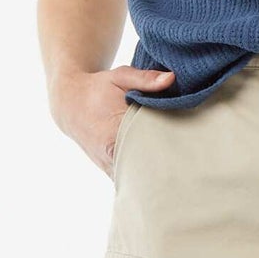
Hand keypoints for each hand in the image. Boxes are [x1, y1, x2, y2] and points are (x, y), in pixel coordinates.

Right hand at [50, 64, 176, 176]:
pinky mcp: (110, 170)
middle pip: (146, 169)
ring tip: (177, 170)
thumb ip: (146, 79)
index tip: (186, 147)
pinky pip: (130, 181)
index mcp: (114, 134)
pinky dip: (144, 178)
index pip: (148, 149)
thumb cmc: (98, 88)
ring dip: (155, 174)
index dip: (168, 149)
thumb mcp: (120, 76)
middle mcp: (111, 155)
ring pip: (138, 179)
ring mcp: (110, 166)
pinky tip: (161, 174)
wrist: (70, 104)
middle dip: (166, 165)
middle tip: (187, 161)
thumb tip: (171, 78)